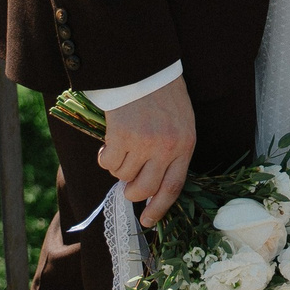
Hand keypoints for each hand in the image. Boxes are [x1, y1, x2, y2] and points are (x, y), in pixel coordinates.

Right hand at [97, 76, 196, 225]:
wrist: (147, 68)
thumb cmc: (164, 95)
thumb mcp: (180, 124)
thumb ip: (172, 153)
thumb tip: (151, 188)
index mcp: (185, 145)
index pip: (174, 187)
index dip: (159, 208)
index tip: (148, 221)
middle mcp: (166, 148)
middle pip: (144, 189)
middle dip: (131, 191)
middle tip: (126, 180)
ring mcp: (144, 144)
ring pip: (122, 175)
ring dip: (118, 165)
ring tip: (123, 144)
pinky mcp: (122, 136)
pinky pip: (107, 162)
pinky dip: (105, 156)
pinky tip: (111, 140)